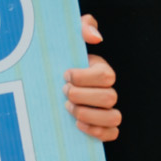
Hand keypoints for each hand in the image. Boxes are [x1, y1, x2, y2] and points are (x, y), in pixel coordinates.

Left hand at [65, 14, 119, 142]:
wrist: (46, 82)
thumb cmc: (59, 59)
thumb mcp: (68, 38)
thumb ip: (82, 27)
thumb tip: (96, 38)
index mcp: (102, 71)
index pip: (106, 76)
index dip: (84, 77)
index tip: (65, 74)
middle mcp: (108, 91)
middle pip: (109, 98)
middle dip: (82, 95)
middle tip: (64, 91)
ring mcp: (107, 110)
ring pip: (114, 117)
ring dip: (88, 114)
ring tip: (68, 107)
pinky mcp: (102, 128)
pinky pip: (113, 133)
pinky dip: (97, 132)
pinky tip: (78, 125)